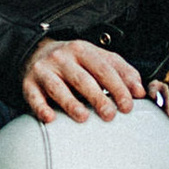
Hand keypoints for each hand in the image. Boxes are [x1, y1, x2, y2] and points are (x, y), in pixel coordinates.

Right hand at [22, 38, 145, 125]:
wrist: (36, 52)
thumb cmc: (75, 62)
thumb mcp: (97, 58)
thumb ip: (121, 71)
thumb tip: (140, 91)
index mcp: (83, 50)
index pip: (104, 68)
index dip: (118, 86)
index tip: (128, 104)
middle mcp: (63, 58)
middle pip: (83, 78)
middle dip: (98, 97)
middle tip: (110, 115)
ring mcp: (45, 70)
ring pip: (58, 87)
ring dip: (71, 103)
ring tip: (84, 118)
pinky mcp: (28, 84)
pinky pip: (34, 97)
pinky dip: (41, 108)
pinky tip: (50, 118)